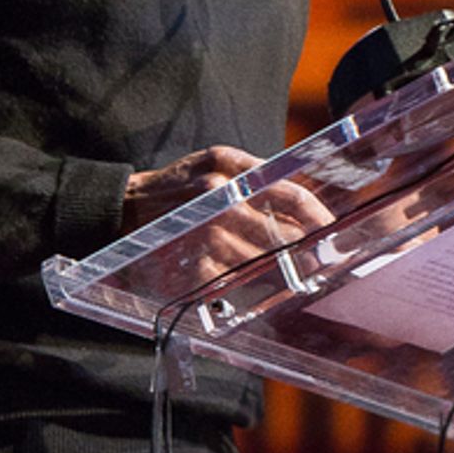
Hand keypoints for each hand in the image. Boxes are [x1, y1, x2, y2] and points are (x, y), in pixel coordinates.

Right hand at [122, 144, 331, 278]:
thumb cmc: (174, 188)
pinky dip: (246, 288)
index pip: (291, 196)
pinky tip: (251, 289)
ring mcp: (206, 237)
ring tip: (292, 280)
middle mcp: (219, 202)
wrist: (119, 212)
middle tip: (323, 264)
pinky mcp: (192, 268)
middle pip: (283, 236)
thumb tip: (298, 199)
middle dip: (306, 253)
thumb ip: (253, 174)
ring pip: (263, 263)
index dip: (319, 217)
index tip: (334, 233)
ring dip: (279, 274)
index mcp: (229, 171)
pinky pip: (234, 285)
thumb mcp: (212, 163)